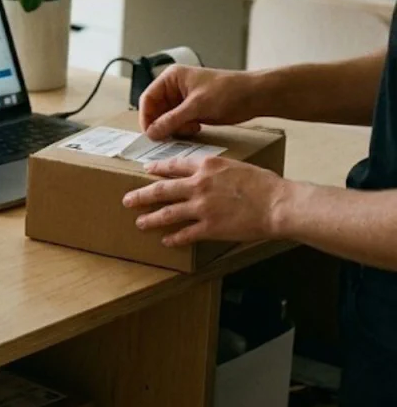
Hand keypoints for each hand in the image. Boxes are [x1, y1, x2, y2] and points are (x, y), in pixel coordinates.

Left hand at [123, 156, 290, 247]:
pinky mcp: (209, 227)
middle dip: (141, 195)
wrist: (279, 204)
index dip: (157, 168)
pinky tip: (167, 240)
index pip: (174, 165)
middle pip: (161, 190)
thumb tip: (206, 174)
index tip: (145, 171)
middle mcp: (199, 185)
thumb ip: (216, 170)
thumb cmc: (265, 184)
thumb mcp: (236, 166)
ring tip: (140, 223)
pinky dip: (174, 238)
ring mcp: (202, 207)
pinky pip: (185, 234)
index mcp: (207, 166)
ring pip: (167, 213)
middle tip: (127, 200)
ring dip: (151, 219)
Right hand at [138, 65, 259, 139]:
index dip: (146, 117)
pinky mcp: (193, 110)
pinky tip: (196, 128)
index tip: (150, 134)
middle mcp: (174, 87)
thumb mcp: (196, 106)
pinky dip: (183, 129)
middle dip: (162, 124)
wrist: (255, 96)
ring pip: (166, 118)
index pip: (148, 98)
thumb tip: (151, 132)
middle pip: (156, 110)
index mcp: (172, 78)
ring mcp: (184, 100)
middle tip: (168, 136)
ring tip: (189, 128)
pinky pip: (178, 123)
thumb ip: (171, 120)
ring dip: (174, 128)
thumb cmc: (228, 92)